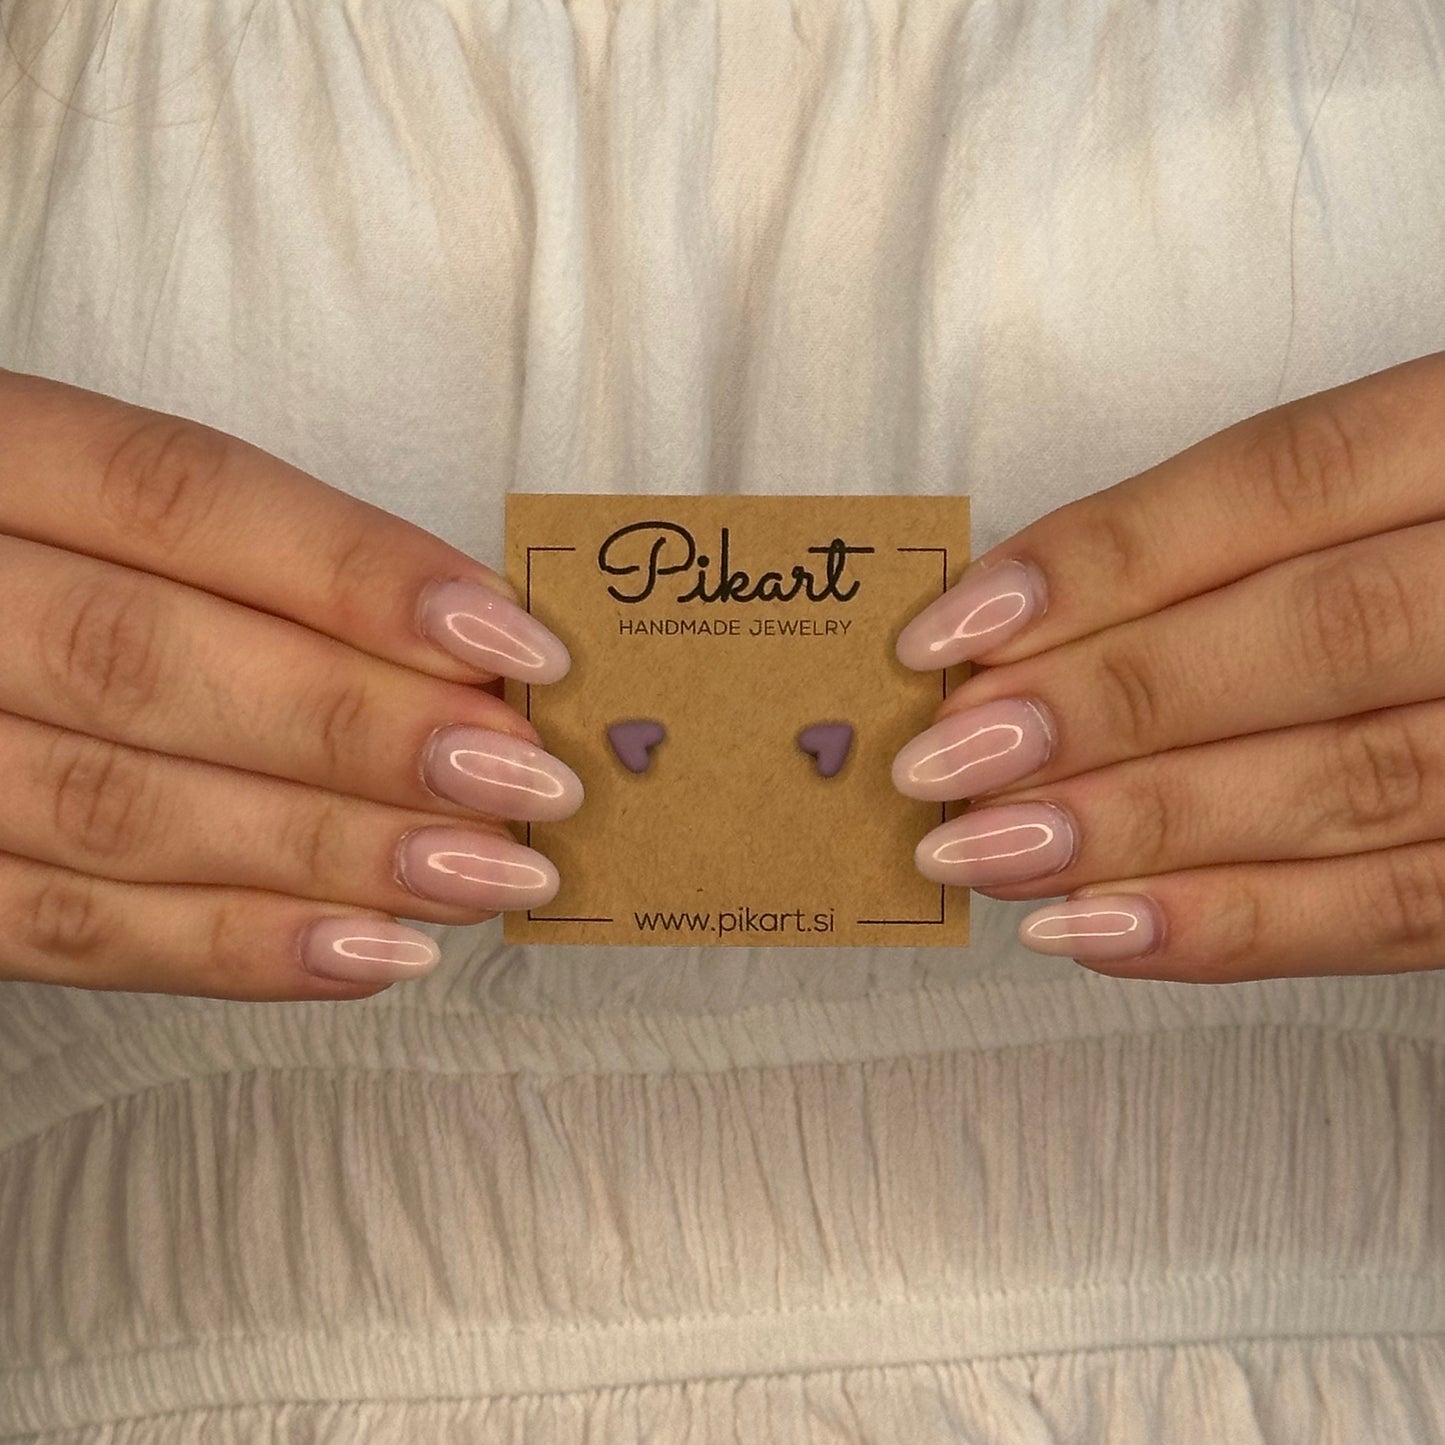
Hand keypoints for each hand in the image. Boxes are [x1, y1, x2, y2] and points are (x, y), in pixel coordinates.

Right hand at [0, 371, 579, 999]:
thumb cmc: (44, 568)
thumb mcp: (95, 503)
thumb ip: (250, 560)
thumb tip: (467, 644)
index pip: (181, 496)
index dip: (360, 573)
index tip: (517, 645)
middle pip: (151, 662)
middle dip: (365, 730)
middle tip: (528, 781)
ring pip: (119, 812)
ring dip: (333, 854)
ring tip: (485, 876)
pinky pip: (64, 932)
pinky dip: (234, 951)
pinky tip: (376, 954)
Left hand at [891, 351, 1444, 981]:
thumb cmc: (1429, 545)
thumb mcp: (1379, 480)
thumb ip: (1230, 539)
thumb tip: (1016, 629)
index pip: (1278, 482)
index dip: (1102, 559)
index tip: (951, 631)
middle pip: (1312, 638)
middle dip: (1106, 706)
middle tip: (946, 763)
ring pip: (1350, 784)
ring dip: (1141, 831)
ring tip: (988, 856)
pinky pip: (1403, 911)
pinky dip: (1238, 928)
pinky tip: (1097, 932)